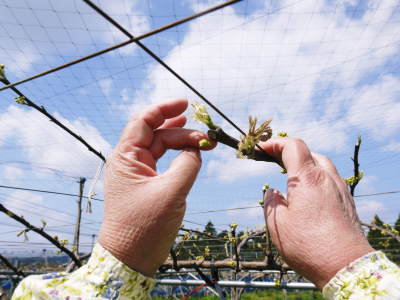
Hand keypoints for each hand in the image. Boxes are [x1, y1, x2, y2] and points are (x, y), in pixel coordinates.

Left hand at [99, 99, 214, 275]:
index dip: (164, 109)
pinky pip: (164, 162)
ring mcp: (138, 172)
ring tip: (203, 140)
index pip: (143, 121)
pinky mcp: (147, 184)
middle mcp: (129, 161)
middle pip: (157, 134)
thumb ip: (187, 165)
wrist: (130, 258)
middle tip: (206, 136)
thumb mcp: (171, 192)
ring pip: (161, 147)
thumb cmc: (144, 226)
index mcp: (126, 158)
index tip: (186, 104)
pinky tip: (192, 153)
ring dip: (181, 142)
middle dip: (181, 131)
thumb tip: (197, 148)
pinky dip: (179, 156)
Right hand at [260, 138, 372, 288]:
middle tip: (272, 159)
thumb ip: (271, 203)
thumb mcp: (278, 225)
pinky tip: (306, 190)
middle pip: (308, 153)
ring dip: (304, 163)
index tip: (261, 149)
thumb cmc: (309, 246)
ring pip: (321, 164)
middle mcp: (327, 178)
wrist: (346, 267)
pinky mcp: (347, 201)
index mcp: (307, 179)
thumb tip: (271, 192)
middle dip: (288, 152)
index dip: (275, 143)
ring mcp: (340, 189)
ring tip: (289, 173)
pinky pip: (330, 178)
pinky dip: (315, 175)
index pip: (293, 146)